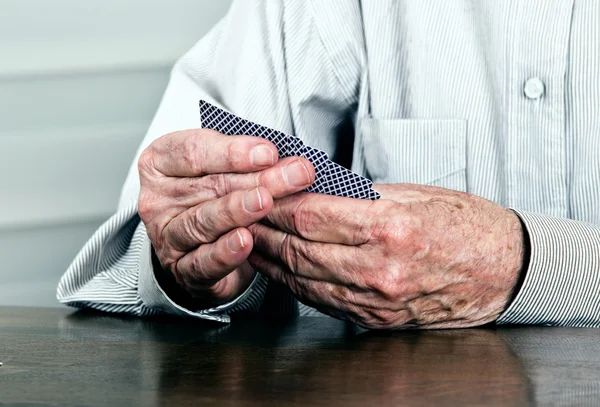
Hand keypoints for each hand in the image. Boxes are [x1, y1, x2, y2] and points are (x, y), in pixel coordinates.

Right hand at [137, 128, 314, 305]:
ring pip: (202, 221)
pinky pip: (203, 261)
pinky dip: (225, 252)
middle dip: (257, 179)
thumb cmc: (215, 196)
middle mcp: (157, 200)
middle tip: (294, 175)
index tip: (268, 152)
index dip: (232, 151)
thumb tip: (282, 161)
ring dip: (238, 211)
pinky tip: (245, 241)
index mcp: (160, 163)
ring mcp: (166, 237)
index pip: (192, 151)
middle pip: (208, 185)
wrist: (207, 246)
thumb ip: (247, 161)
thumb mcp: (225, 168)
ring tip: (265, 202)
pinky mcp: (181, 269)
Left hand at [248, 184, 525, 328]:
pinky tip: (278, 268)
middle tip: (238, 213)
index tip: (258, 190)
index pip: (313, 215)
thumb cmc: (467, 226)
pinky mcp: (377, 318)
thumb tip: (316, 189)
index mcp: (390, 228)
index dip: (277, 202)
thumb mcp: (415, 194)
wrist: (504, 270)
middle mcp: (380, 268)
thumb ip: (361, 195)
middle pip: (299, 248)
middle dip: (262, 229)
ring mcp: (377, 299)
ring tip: (248, 239)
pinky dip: (294, 283)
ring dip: (269, 259)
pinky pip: (322, 300)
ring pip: (303, 278)